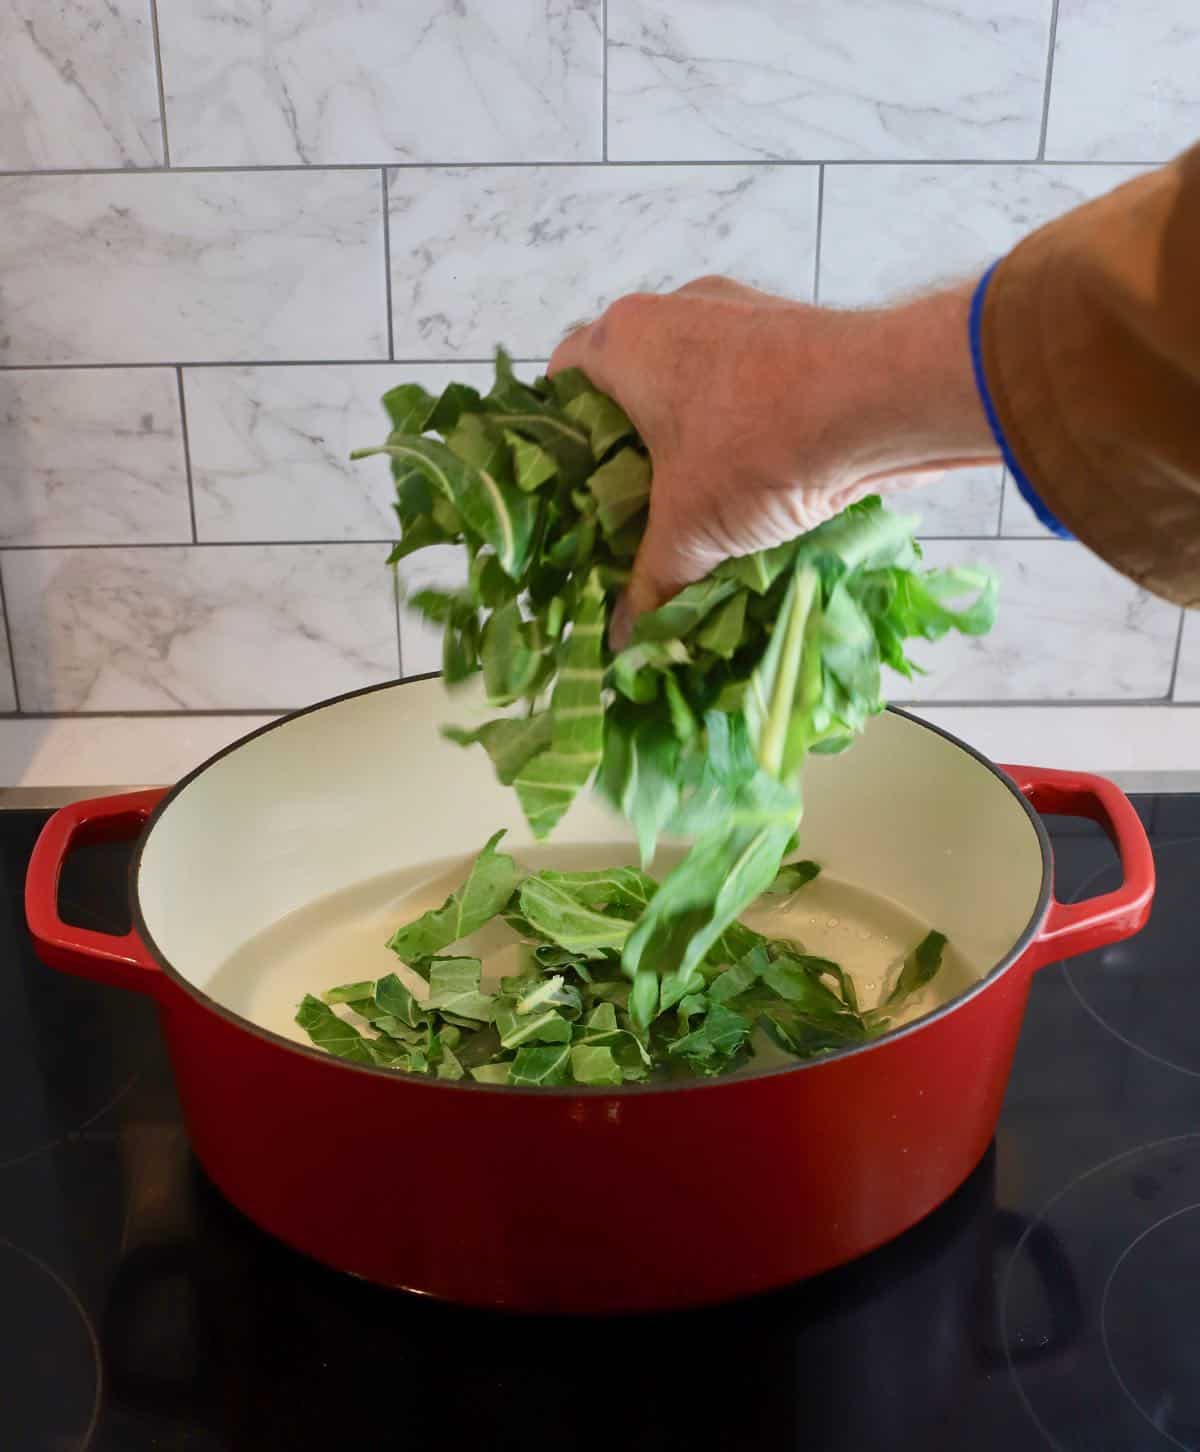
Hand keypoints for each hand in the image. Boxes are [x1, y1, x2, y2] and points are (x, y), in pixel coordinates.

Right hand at [549, 276, 996, 644]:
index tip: (572, 494)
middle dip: (630, 452)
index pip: (564, 380)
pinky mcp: (796, 333)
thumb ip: (649, 583)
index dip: (561, 439)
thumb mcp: (688, 530)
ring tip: (694, 511)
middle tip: (630, 517)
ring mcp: (741, 314)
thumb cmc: (756, 445)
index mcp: (625, 339)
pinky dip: (744, 432)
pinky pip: (750, 387)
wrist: (883, 399)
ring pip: (694, 386)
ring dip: (691, 444)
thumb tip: (624, 639)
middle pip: (630, 386)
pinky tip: (755, 490)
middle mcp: (675, 310)